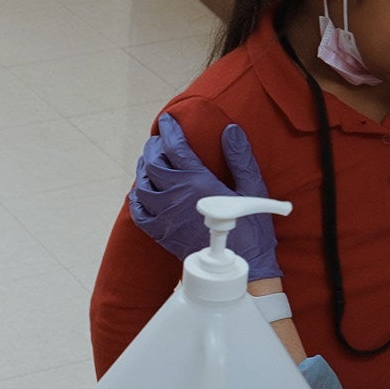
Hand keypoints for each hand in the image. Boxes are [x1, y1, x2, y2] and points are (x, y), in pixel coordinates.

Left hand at [127, 119, 280, 278]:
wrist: (243, 268)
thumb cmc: (251, 229)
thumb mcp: (252, 189)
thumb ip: (239, 158)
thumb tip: (230, 131)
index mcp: (198, 182)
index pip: (175, 147)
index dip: (169, 130)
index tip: (166, 120)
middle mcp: (177, 197)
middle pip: (153, 164)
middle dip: (154, 147)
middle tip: (158, 140)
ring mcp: (166, 217)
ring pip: (142, 186)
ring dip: (143, 170)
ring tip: (149, 162)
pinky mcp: (162, 234)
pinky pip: (139, 214)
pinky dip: (137, 200)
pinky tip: (142, 194)